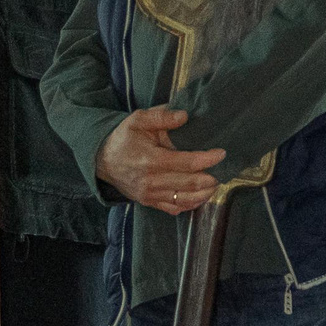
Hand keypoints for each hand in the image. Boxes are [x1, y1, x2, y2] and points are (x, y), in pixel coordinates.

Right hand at [95, 106, 226, 214]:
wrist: (102, 160)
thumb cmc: (124, 138)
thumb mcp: (138, 119)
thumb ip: (161, 116)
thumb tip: (185, 116)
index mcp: (150, 159)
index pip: (186, 163)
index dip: (207, 159)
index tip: (221, 153)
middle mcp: (151, 181)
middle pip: (189, 184)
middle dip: (210, 179)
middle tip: (222, 171)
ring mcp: (150, 195)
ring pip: (184, 200)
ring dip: (204, 194)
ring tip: (215, 183)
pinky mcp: (149, 203)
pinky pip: (175, 208)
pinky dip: (191, 204)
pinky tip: (201, 195)